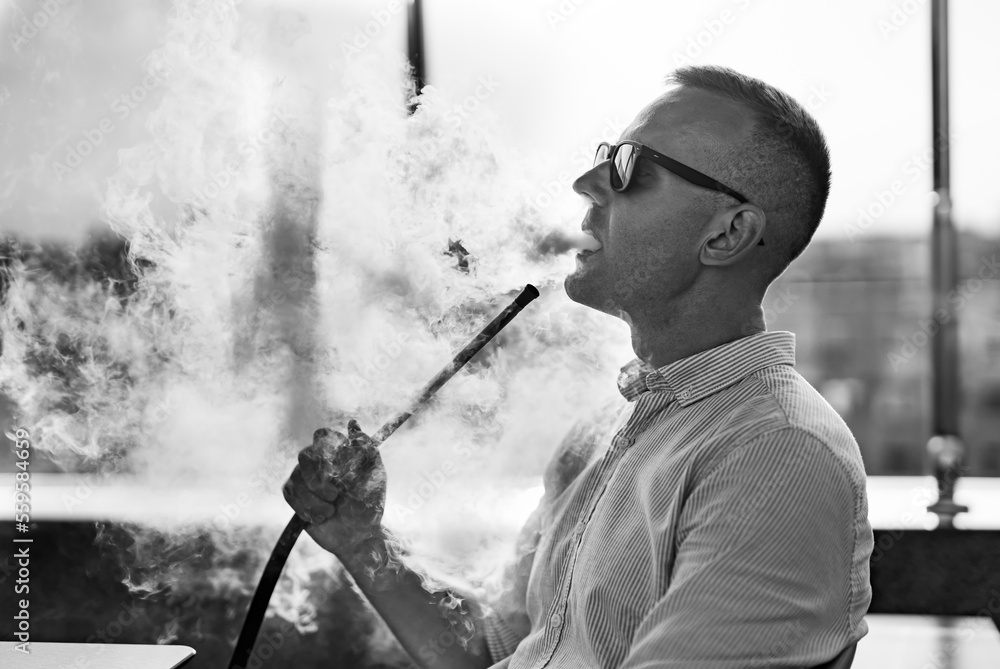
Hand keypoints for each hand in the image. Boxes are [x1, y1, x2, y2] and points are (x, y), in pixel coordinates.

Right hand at [282, 420, 386, 557]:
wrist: (358, 536)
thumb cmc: (369, 505)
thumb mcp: (375, 477)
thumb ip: (366, 451)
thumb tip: (353, 424)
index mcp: (340, 453)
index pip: (323, 435)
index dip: (325, 448)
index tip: (336, 469)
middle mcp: (320, 462)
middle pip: (305, 455)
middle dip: (318, 479)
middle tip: (335, 495)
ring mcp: (305, 478)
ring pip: (296, 478)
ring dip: (314, 499)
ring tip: (331, 511)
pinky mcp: (295, 495)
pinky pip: (289, 493)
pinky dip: (305, 507)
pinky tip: (320, 517)